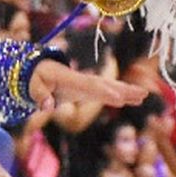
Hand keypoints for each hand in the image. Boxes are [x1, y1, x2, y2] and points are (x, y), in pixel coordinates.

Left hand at [29, 60, 145, 112]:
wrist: (37, 69)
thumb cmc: (33, 77)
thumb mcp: (31, 85)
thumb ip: (39, 95)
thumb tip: (48, 107)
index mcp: (68, 78)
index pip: (87, 85)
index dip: (102, 91)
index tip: (117, 97)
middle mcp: (81, 79)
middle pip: (104, 84)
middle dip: (122, 89)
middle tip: (142, 94)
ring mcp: (86, 84)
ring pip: (109, 87)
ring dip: (127, 91)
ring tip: (144, 95)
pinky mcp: (88, 90)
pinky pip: (107, 92)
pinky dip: (121, 95)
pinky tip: (135, 101)